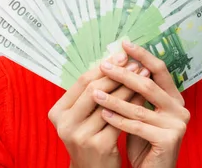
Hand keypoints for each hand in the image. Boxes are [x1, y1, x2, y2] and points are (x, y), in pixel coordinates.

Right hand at [48, 52, 147, 167]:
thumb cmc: (90, 138)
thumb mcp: (81, 117)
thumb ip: (90, 94)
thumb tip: (112, 60)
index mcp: (58, 113)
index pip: (82, 82)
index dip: (103, 67)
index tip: (121, 55)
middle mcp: (65, 124)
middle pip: (94, 89)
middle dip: (117, 74)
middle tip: (135, 62)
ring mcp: (81, 136)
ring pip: (110, 103)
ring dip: (129, 86)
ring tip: (143, 74)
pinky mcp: (100, 145)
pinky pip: (121, 118)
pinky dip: (133, 103)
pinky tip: (144, 95)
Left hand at [94, 41, 189, 167]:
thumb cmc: (143, 142)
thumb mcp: (140, 112)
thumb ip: (134, 93)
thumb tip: (115, 65)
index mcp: (175, 98)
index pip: (159, 70)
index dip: (142, 55)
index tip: (123, 44)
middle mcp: (180, 108)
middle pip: (148, 84)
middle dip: (123, 74)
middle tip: (104, 65)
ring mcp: (177, 124)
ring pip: (139, 106)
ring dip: (113, 98)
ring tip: (94, 93)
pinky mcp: (169, 139)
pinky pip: (137, 126)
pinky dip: (118, 120)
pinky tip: (102, 114)